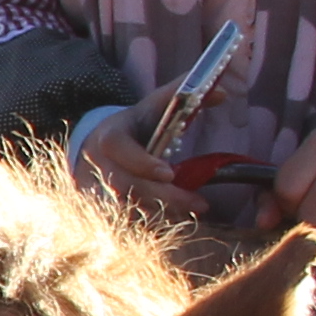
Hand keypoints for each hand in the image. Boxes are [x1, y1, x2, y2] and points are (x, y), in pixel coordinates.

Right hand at [65, 101, 195, 215]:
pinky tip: (174, 217)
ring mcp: (93, 188)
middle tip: (199, 202)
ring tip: (191, 209)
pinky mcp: (98, 208)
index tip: (170, 173)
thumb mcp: (155, 106)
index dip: (141, 162)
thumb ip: (184, 97)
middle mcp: (96, 163)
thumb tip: (222, 93)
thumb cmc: (135, 125)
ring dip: (162, 211)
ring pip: (125, 208)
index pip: (117, 147)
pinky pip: (125, 221)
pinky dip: (152, 222)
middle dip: (165, 196)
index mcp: (109, 134)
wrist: (99, 144)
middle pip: (125, 185)